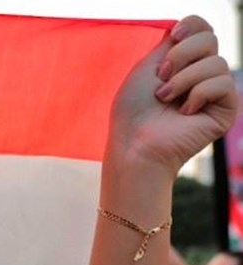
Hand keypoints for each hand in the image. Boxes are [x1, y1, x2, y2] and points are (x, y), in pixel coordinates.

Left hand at [107, 16, 236, 177]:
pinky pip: (223, 84)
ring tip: (166, 98)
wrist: (135, 143)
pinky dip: (198, 94)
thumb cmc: (133, 111)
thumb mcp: (147, 67)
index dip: (192, 26)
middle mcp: (203, 74)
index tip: (173, 37)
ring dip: (184, 80)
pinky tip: (185, 112)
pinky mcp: (226, 109)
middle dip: (181, 56)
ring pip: (216, 62)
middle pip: (210, 40)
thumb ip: (170, 44)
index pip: (203, 29)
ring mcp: (216, 92)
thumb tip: (186, 25)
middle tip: (161, 79)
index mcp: (185, 63)